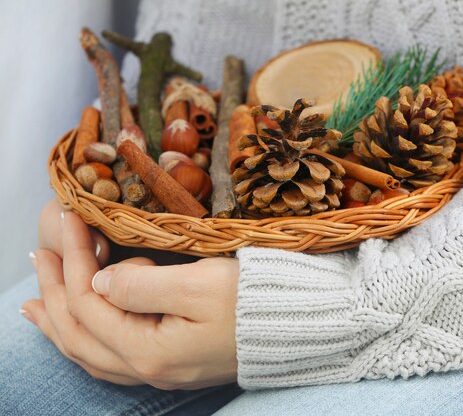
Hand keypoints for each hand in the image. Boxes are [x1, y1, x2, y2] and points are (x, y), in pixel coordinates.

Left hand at [21, 201, 238, 388]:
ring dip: (59, 322)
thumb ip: (141, 284)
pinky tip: (80, 329)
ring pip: (90, 351)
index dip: (72, 259)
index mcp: (151, 351)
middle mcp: (149, 369)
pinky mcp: (173, 363)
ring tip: (34, 301)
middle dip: (54, 290)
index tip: (69, 219)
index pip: (90, 302)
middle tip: (40, 253)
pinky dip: (85, 339)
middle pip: (79, 333)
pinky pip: (111, 358)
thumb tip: (99, 280)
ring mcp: (160, 370)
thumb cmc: (256, 300)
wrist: (301, 325)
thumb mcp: (200, 285)